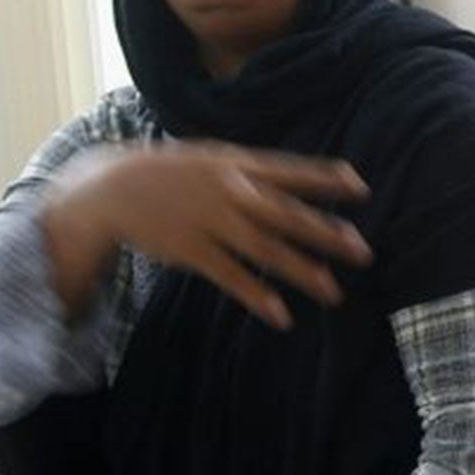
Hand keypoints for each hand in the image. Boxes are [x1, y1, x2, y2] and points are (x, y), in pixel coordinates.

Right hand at [45, 140, 371, 327]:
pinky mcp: (192, 251)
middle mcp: (229, 192)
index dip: (326, 179)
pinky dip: (258, 297)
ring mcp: (210, 222)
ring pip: (265, 249)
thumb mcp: (213, 159)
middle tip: (364, 252)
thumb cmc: (173, 174)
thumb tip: (302, 183)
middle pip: (287, 214)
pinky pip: (231, 277)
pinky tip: (282, 316)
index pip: (290, 170)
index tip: (361, 187)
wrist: (110, 188)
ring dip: (302, 272)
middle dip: (327, 234)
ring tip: (334, 292)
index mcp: (237, 165)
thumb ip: (255, 171)